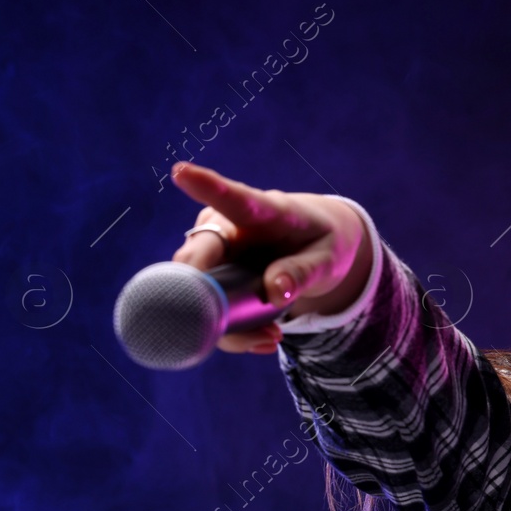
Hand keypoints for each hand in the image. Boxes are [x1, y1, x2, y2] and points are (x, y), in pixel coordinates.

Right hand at [168, 162, 370, 354]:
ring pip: (197, 291)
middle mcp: (227, 227)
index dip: (207, 186)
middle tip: (235, 325)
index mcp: (264, 211)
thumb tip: (274, 291)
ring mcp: (213, 251)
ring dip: (230, 323)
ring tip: (273, 335)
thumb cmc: (322, 242)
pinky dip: (235, 331)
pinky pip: (209, 309)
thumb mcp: (328, 257)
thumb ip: (304, 271)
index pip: (235, 199)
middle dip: (203, 293)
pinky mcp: (210, 275)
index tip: (181, 172)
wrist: (315, 243)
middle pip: (196, 256)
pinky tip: (265, 337)